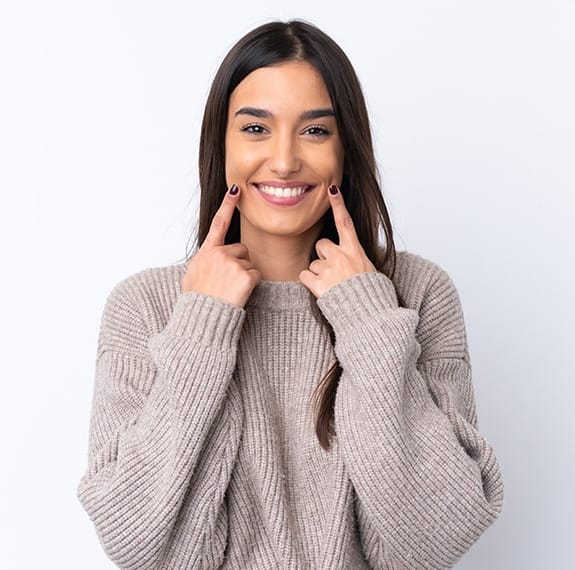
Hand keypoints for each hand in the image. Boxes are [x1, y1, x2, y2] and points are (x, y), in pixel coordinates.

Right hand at [181, 184, 261, 307]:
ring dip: (244, 275)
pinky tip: (237, 293)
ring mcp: (232, 263)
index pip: (218, 222)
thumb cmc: (196, 301)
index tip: (236, 188)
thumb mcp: (192, 275)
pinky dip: (250, 285)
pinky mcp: (244, 275)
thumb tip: (209, 261)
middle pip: (241, 249)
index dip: (227, 204)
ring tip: (229, 289)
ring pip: (248, 263)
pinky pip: (255, 276)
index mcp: (206, 252)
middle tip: (226, 282)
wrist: (201, 317)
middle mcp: (219, 253)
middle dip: (238, 263)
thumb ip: (204, 262)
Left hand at [299, 184, 376, 297]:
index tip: (332, 188)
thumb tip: (350, 258)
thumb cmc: (372, 295)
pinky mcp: (319, 283)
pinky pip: (305, 276)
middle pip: (321, 245)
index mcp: (356, 251)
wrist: (370, 316)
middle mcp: (342, 256)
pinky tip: (323, 291)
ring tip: (333, 287)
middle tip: (335, 273)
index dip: (338, 204)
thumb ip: (356, 259)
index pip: (345, 222)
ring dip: (319, 274)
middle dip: (324, 257)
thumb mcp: (369, 270)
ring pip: (313, 264)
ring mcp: (329, 269)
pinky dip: (310, 284)